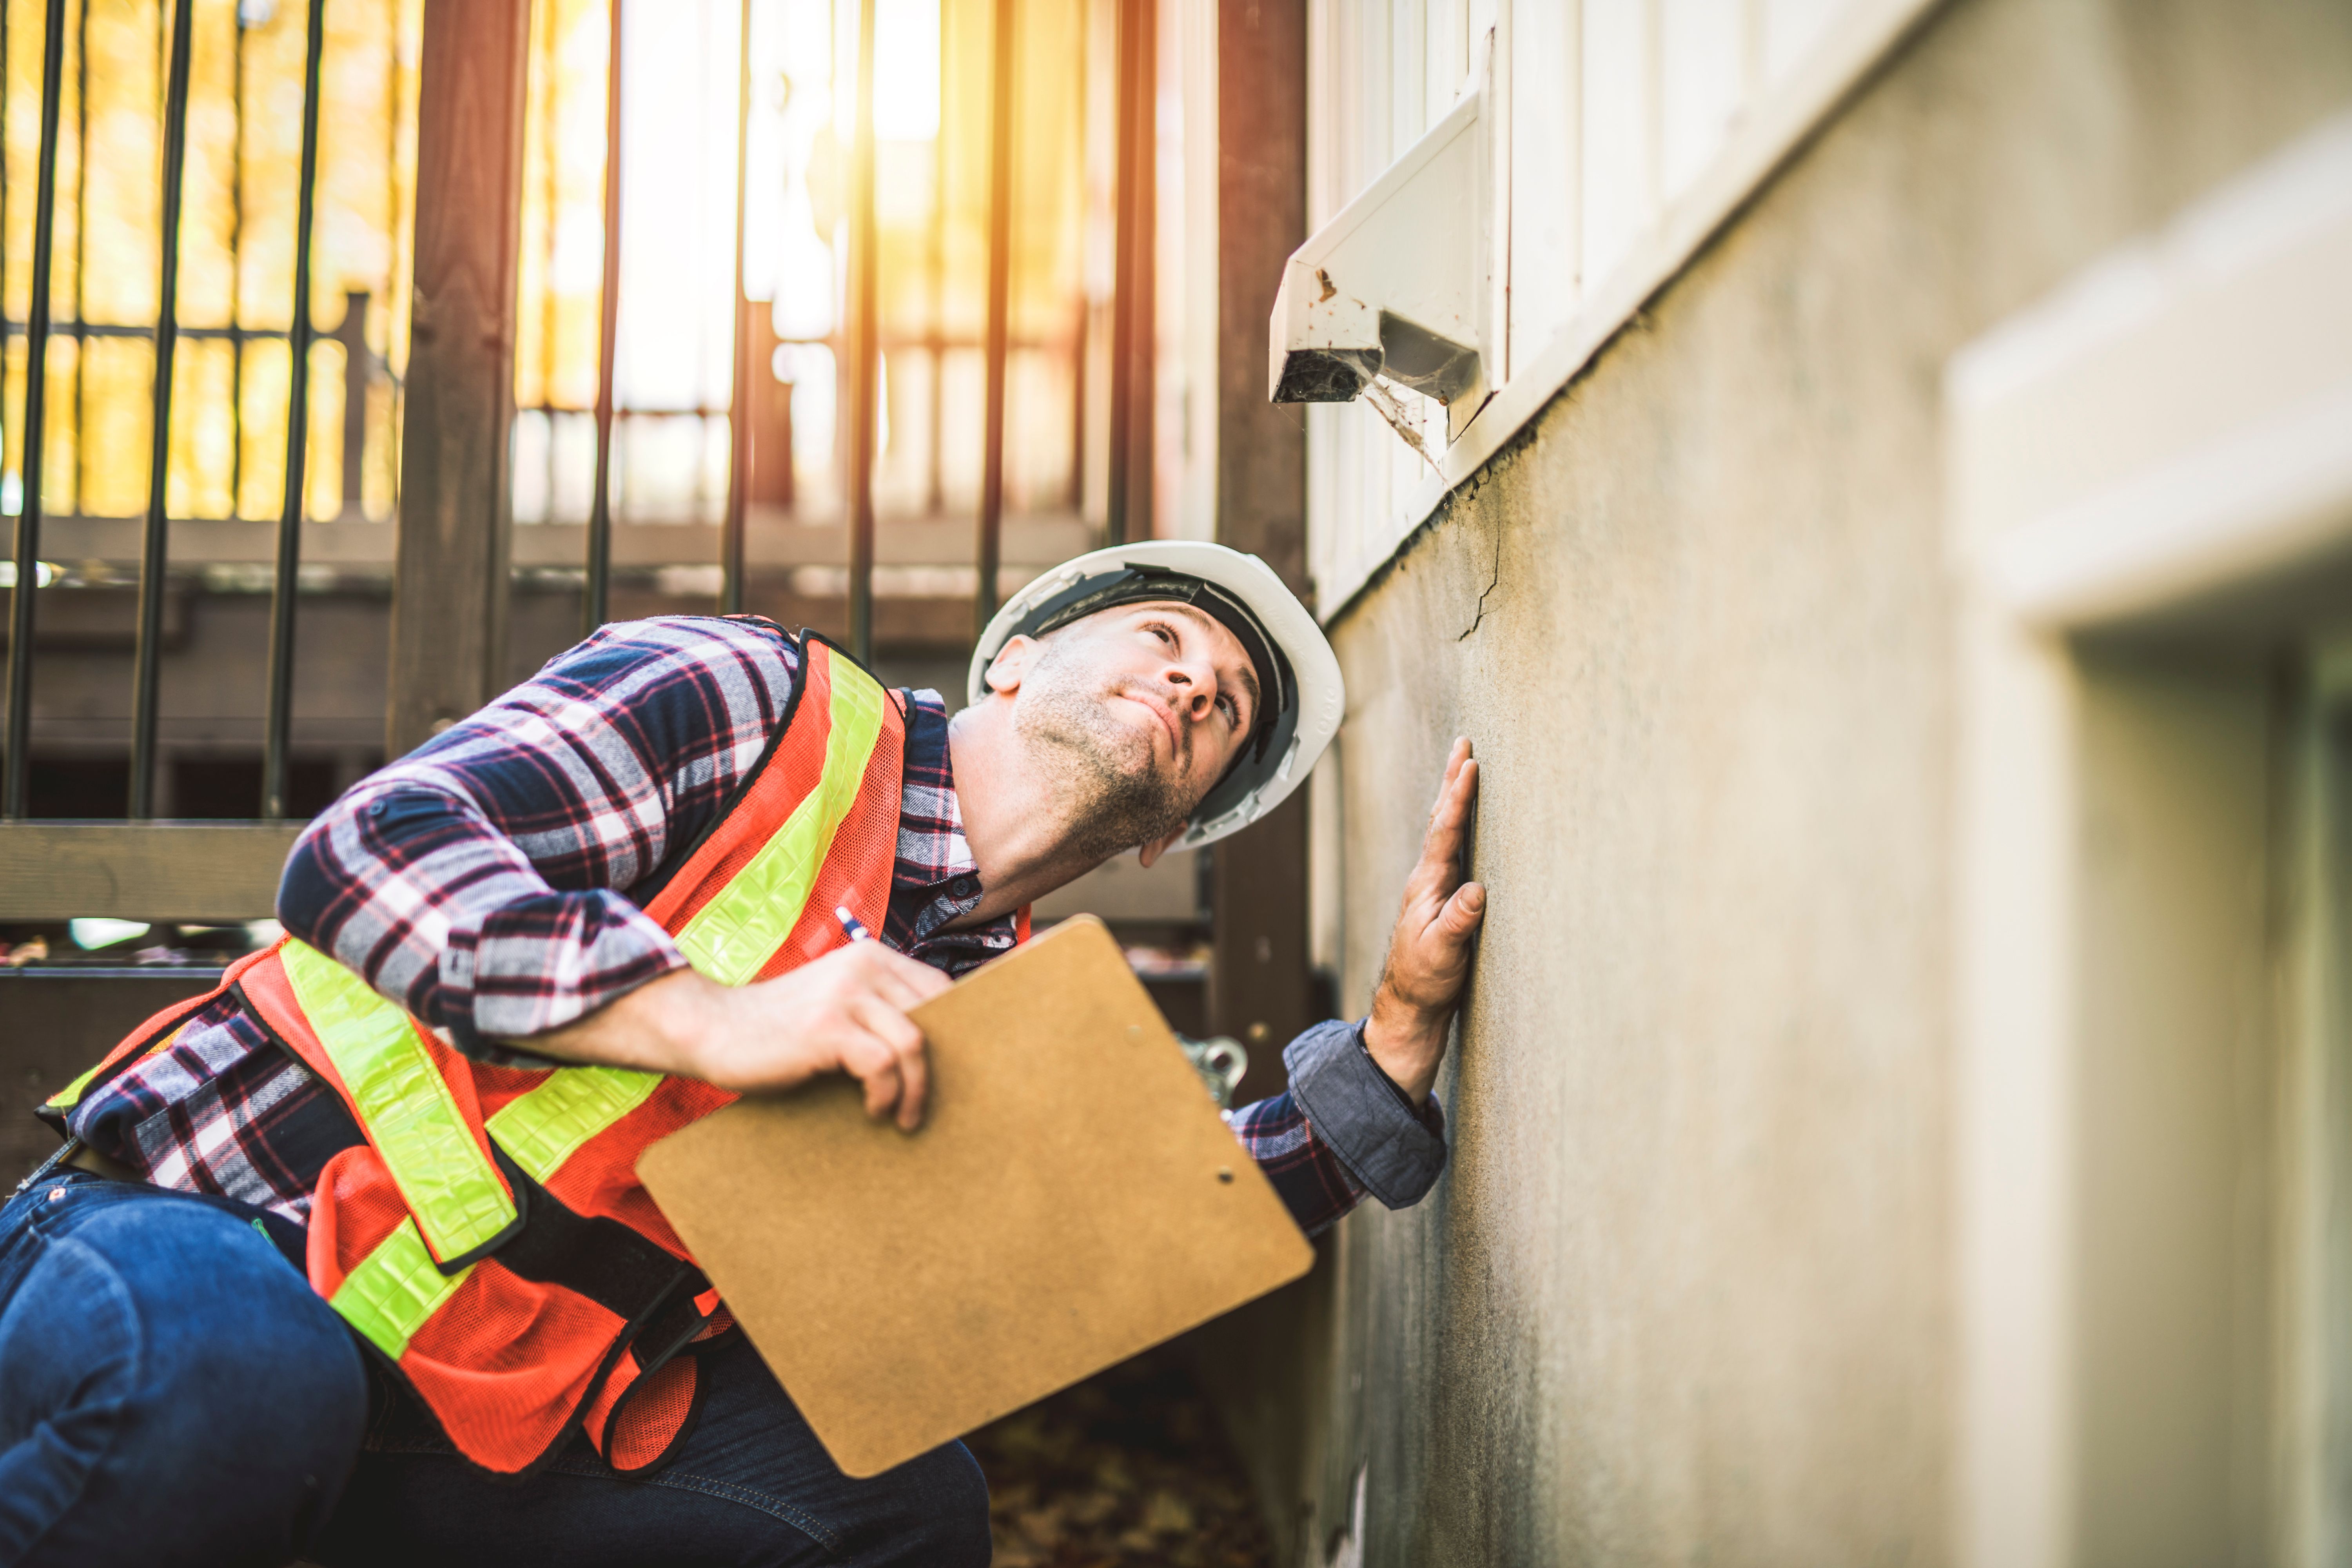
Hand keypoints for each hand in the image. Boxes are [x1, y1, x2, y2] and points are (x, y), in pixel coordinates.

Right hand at [525, 942, 953, 1129]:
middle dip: (939, 1067)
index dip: (959, 1030)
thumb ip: (877, 1009)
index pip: (941, 988)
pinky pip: (882, 1064)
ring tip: (904, 1117)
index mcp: (871, 957)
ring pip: (914, 1043)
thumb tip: (933, 1049)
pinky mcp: (827, 1028)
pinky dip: (886, 1094)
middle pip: (937, 1017)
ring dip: (916, 1090)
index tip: (957, 1069)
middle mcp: (864, 967)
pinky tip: (873, 1110)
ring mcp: (845, 995)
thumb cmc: (778, 1027)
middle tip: (926, 1103)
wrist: (713, 1028)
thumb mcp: (836, 1003)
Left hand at [1363, 738, 1483, 1103]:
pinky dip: (1459, 826)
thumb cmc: (1425, 982)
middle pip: (1440, 820)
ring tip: (1464, 768)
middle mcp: (1427, 880)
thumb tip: (1476, 890)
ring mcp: (1433, 888)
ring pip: (1445, 832)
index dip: (1457, 797)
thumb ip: (1458, 922)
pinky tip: (1466, 821)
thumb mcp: (1442, 954)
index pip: (1444, 832)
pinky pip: (1452, 850)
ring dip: (1454, 798)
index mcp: (1427, 886)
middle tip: (1463, 744)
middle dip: (1452, 781)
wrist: (1410, 1006)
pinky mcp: (1442, 899)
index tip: (1469, 763)